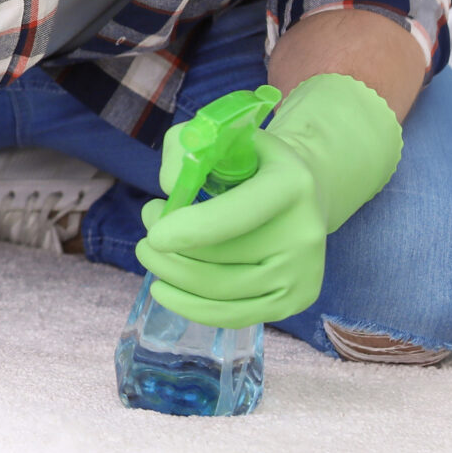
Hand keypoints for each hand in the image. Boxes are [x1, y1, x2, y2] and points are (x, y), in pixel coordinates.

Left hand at [137, 73, 402, 328]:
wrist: (303, 195)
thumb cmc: (250, 164)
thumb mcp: (221, 136)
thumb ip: (184, 147)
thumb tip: (168, 188)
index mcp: (291, 184)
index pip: (238, 214)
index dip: (192, 229)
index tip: (154, 235)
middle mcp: (305, 234)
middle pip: (221, 258)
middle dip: (169, 250)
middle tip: (146, 232)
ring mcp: (303, 273)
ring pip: (221, 291)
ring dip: (172, 276)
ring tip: (150, 255)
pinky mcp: (295, 303)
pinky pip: (232, 316)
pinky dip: (190, 306)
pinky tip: (166, 289)